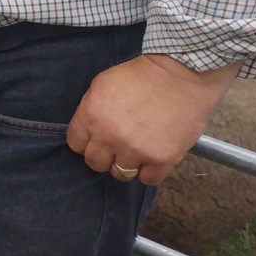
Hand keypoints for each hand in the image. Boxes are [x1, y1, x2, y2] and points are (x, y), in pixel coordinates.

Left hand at [65, 54, 240, 185]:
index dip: (85, 142)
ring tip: (135, 151)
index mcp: (92, 115)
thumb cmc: (141, 76)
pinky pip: (147, 180)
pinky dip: (149, 171)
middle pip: (94, 163)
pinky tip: (151, 158)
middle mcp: (110, 136)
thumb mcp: (101, 84)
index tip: (95, 139)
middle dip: (103, 155)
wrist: (180, 76)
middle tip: (115, 146)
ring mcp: (136, 150)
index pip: (75, 144)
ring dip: (125, 164)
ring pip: (119, 174)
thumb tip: (87, 128)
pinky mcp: (162, 159)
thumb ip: (90, 109)